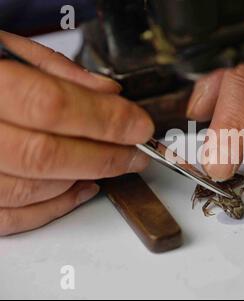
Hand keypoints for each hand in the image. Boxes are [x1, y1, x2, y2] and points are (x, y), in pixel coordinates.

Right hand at [0, 31, 153, 234]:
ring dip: (82, 178)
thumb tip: (108, 94)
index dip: (105, 120)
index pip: (52, 106)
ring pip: (29, 189)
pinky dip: (53, 207)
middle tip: (135, 153)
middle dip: (105, 156)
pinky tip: (82, 189)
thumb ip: (56, 71)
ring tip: (112, 164)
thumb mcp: (6, 49)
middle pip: (45, 155)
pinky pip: (10, 216)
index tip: (139, 126)